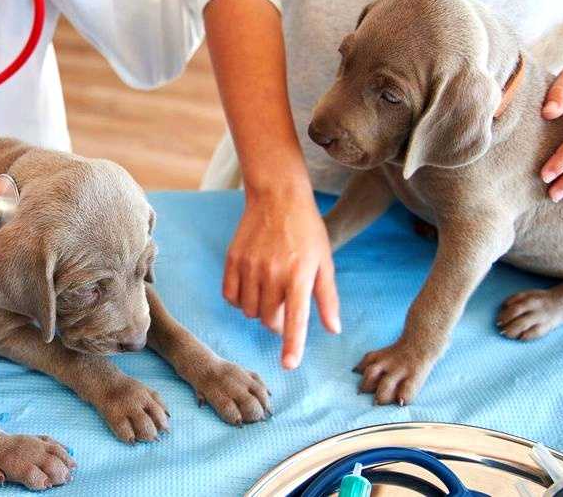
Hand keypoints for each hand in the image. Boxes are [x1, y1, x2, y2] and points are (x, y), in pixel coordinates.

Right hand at [223, 188, 340, 369]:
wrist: (277, 196)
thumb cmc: (306, 230)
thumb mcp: (324, 262)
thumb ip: (327, 298)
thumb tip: (333, 329)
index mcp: (299, 275)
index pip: (296, 318)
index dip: (292, 345)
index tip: (288, 365)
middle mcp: (273, 273)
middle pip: (268, 319)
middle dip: (276, 322)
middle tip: (284, 307)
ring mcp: (250, 267)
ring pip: (248, 311)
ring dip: (258, 311)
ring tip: (268, 294)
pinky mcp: (232, 261)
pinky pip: (230, 297)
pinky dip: (238, 301)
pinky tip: (250, 289)